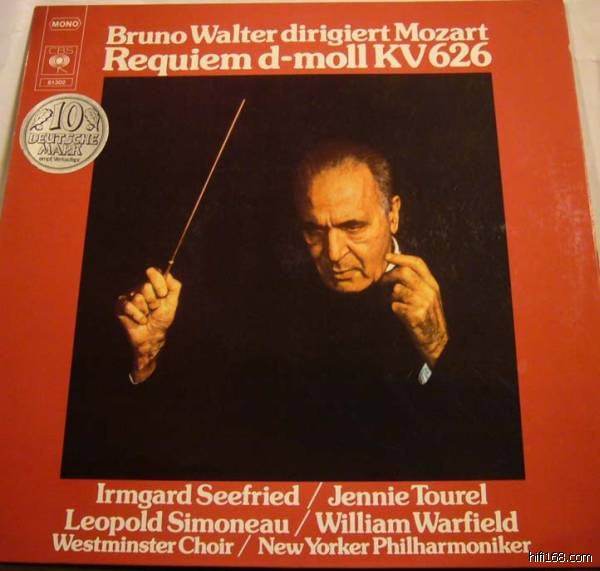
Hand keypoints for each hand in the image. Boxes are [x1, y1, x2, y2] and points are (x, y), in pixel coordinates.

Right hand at [116, 268, 181, 382]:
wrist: (152, 336)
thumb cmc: (161, 319)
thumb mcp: (172, 303)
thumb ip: (174, 287)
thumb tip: (167, 273)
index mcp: (152, 284)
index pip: (153, 272)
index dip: (158, 282)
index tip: (162, 294)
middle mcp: (139, 287)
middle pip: (146, 286)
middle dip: (154, 301)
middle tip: (154, 309)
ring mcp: (129, 296)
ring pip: (138, 298)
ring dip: (146, 311)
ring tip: (147, 316)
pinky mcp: (120, 306)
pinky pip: (129, 307)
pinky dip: (138, 317)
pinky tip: (140, 321)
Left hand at [380, 253, 447, 366]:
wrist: (436, 339)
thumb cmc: (427, 317)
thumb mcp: (427, 297)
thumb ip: (416, 283)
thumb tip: (396, 269)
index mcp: (432, 284)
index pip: (418, 263)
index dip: (401, 257)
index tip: (388, 257)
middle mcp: (429, 290)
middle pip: (404, 273)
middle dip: (389, 276)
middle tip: (381, 283)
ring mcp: (424, 302)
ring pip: (398, 289)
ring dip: (390, 296)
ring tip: (394, 303)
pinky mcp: (416, 314)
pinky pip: (396, 305)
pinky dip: (394, 309)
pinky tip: (400, 314)